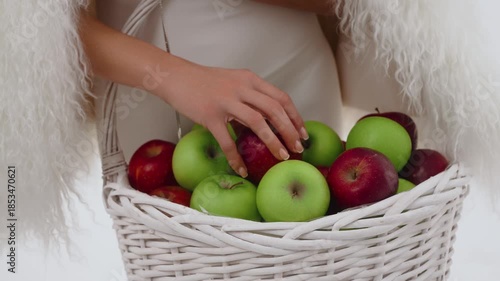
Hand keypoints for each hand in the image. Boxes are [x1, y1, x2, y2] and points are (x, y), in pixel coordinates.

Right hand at [154, 57, 308, 176]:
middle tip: (298, 148)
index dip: (295, 116)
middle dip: (290, 131)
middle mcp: (241, 88)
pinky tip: (242, 169)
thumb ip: (250, 97)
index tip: (303, 132)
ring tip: (282, 156)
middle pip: (274, 109)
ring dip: (273, 141)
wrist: (176, 77)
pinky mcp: (210, 115)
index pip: (281, 97)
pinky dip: (236, 157)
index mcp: (249, 79)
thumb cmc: (204, 82)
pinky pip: (227, 140)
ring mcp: (226, 101)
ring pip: (257, 122)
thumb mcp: (233, 82)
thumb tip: (266, 120)